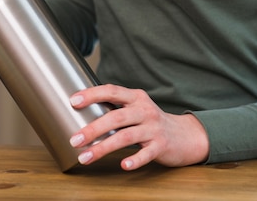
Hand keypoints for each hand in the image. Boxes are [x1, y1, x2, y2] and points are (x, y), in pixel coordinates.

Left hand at [69, 84, 209, 169]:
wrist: (184, 135)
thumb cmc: (151, 122)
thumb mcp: (136, 108)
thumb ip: (115, 108)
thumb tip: (81, 112)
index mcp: (135, 97)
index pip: (111, 91)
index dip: (92, 94)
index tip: (73, 101)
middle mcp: (145, 110)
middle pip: (116, 117)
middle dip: (93, 128)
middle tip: (75, 140)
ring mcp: (154, 128)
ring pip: (126, 137)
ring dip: (103, 148)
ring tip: (85, 157)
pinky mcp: (161, 146)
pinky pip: (146, 153)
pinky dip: (135, 159)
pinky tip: (123, 165)